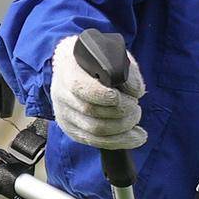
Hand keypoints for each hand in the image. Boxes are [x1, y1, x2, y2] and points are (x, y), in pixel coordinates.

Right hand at [51, 28, 145, 153]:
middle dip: (121, 111)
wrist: (79, 68)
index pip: (80, 86)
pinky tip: (137, 136)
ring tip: (136, 116)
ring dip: (123, 127)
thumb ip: (127, 71)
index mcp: (68, 68)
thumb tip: (135, 91)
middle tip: (135, 105)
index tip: (119, 97)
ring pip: (94, 130)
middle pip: (90, 111)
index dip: (101, 95)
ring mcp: (64, 113)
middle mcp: (61, 92)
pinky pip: (96, 141)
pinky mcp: (72, 129)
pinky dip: (120, 141)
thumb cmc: (99, 62)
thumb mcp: (114, 56)